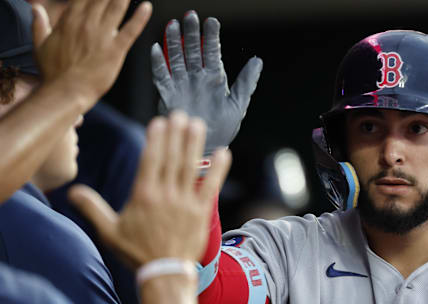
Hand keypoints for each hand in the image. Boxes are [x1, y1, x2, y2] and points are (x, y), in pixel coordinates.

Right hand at [31, 0, 151, 109]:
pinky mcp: (116, 50)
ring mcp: (102, 36)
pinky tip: (147, 7)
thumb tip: (36, 9)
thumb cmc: (53, 72)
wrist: (65, 92)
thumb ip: (39, 25)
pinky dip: (140, 18)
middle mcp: (86, 24)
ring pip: (116, 8)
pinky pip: (130, 30)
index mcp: (69, 21)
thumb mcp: (40, 45)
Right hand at [68, 111, 231, 267]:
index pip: (151, 160)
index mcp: (143, 196)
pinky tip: (224, 152)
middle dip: (176, 135)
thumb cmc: (136, 253)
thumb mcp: (109, 231)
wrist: (164, 273)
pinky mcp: (202, 212)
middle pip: (172, 158)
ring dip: (194, 144)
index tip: (159, 121)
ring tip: (196, 124)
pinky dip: (218, 169)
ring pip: (190, 168)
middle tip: (180, 114)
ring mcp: (185, 203)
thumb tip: (73, 190)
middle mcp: (165, 196)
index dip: (156, 139)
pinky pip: (211, 187)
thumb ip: (92, 208)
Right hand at [151, 11, 262, 156]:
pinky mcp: (168, 95)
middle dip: (191, 33)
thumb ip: (246, 82)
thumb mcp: (239, 105)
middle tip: (190, 16)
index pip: (213, 52)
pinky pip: (161, 76)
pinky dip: (158, 63)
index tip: (212, 21)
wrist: (206, 148)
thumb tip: (257, 60)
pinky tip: (155, 49)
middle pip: (192, 50)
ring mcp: (182, 84)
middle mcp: (197, 78)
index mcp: (215, 78)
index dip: (212, 36)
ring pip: (176, 58)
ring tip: (173, 25)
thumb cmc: (224, 128)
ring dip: (174, 42)